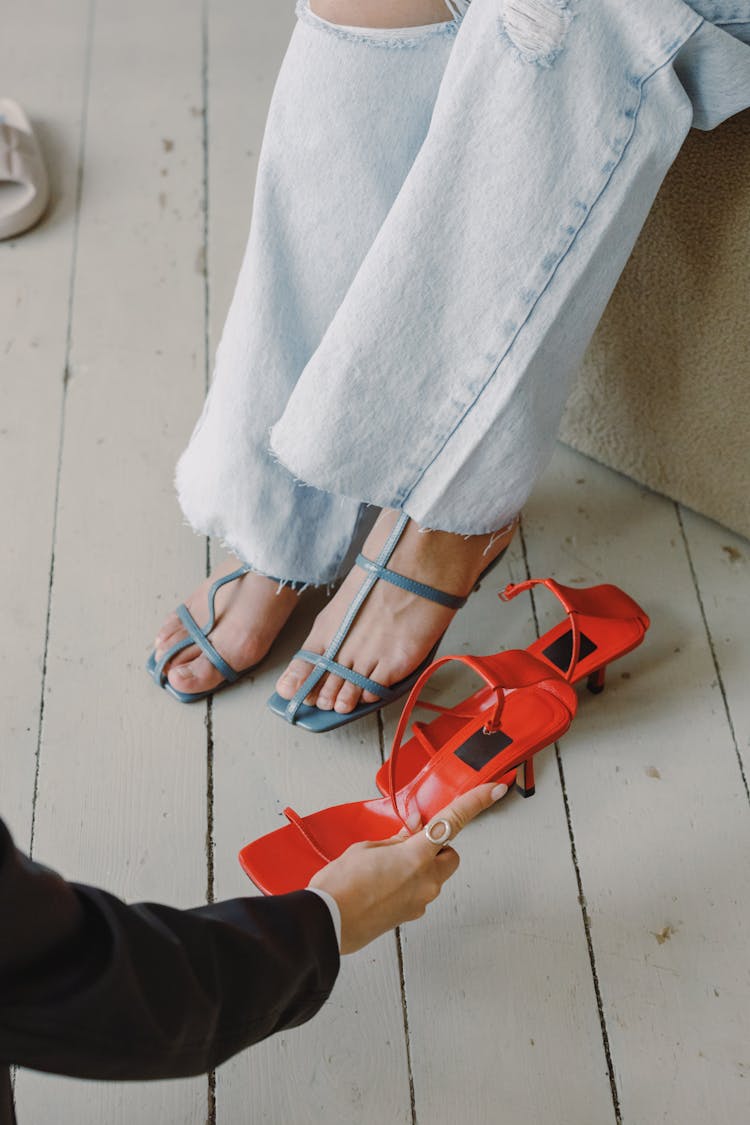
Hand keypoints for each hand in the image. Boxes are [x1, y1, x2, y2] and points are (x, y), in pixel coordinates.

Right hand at [309, 782, 507, 953]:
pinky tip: (381, 886)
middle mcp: (427, 879)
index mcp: (416, 854)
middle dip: (435, 848)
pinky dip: (407, 885)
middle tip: (405, 844)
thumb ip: (396, 840)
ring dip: (418, 867)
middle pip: (448, 855)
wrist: (327, 924)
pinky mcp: (411, 916)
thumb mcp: (366, 849)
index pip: (454, 821)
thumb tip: (412, 833)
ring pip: (433, 875)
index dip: (476, 802)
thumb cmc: (340, 886)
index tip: (495, 790)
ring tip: (383, 869)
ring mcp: (421, 901)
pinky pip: (418, 892)